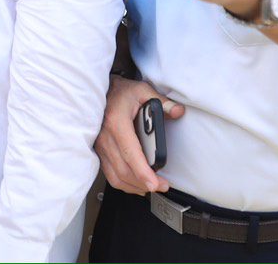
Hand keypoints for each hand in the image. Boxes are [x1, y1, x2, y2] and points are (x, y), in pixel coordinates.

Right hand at [95, 75, 184, 193]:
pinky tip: (136, 184)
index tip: (155, 183)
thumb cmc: (120, 92)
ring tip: (152, 186)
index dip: (142, 172)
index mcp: (117, 122)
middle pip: (124, 170)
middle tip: (162, 186)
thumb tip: (177, 111)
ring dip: (135, 186)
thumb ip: (161, 101)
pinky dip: (124, 183)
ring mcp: (101, 147)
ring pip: (116, 176)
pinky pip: (110, 175)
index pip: (130, 153)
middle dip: (144, 183)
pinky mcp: (100, 152)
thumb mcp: (142, 90)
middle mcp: (106, 137)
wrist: (100, 92)